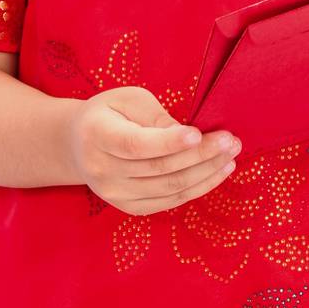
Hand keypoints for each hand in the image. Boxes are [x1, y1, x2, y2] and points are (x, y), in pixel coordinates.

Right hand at [66, 85, 240, 213]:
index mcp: (97, 135)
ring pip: (169, 189)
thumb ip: (156, 117)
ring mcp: (114, 194)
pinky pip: (169, 202)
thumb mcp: (127, 99)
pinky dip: (198, 188)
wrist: (78, 145)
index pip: (136, 145)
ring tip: (231, 155)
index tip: (199, 134)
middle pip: (159, 169)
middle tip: (230, 140)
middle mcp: (102, 170)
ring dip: (206, 173)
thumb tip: (190, 137)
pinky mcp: (129, 208)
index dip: (169, 142)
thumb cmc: (109, 113)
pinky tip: (217, 172)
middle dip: (201, 155)